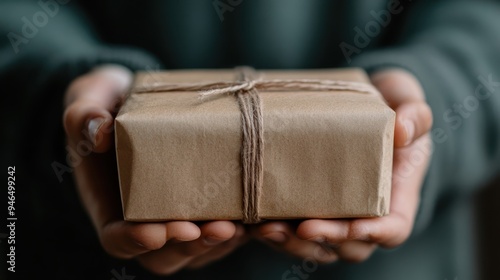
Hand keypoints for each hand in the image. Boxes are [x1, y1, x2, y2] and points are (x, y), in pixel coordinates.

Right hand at [63, 65, 247, 274]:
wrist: (138, 102)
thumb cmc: (109, 105)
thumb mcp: (90, 100)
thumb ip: (84, 114)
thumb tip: (99, 130)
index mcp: (112, 203)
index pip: (118, 237)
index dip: (135, 240)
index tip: (156, 232)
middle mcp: (146, 217)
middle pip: (165, 254)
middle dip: (189, 246)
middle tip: (213, 229)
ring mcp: (178, 214)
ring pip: (198, 248)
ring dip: (219, 241)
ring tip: (240, 224)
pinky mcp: (205, 203)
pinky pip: (223, 228)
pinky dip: (241, 226)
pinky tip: (258, 214)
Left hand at [254, 68, 432, 262]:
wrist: (365, 106)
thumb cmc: (393, 110)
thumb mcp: (410, 105)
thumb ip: (415, 115)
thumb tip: (403, 128)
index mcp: (396, 196)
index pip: (392, 229)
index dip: (375, 233)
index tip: (356, 226)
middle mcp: (364, 213)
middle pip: (349, 246)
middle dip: (325, 240)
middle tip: (301, 229)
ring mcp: (334, 213)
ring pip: (317, 246)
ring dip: (291, 243)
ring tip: (267, 229)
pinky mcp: (306, 205)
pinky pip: (291, 229)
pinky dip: (272, 229)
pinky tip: (252, 219)